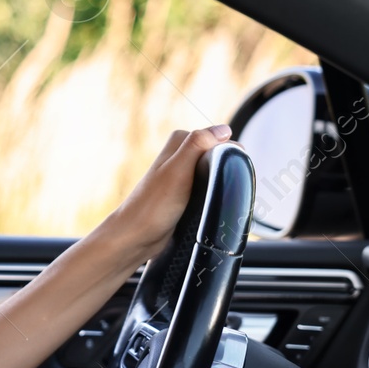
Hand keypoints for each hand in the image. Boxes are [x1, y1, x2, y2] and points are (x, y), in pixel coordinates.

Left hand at [107, 124, 233, 267]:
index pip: (217, 138)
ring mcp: (183, 177)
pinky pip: (209, 191)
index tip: (230, 168)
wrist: (137, 237)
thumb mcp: (177, 170)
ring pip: (215, 174)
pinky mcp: (186, 196)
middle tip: (223, 187)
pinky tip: (213, 207)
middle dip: (226, 169)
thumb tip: (223, 130)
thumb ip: (197, 145)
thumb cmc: (153, 206)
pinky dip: (214, 197)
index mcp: (179, 143)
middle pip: (218, 156)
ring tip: (217, 199)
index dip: (229, 152)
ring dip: (220, 185)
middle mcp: (180, 157)